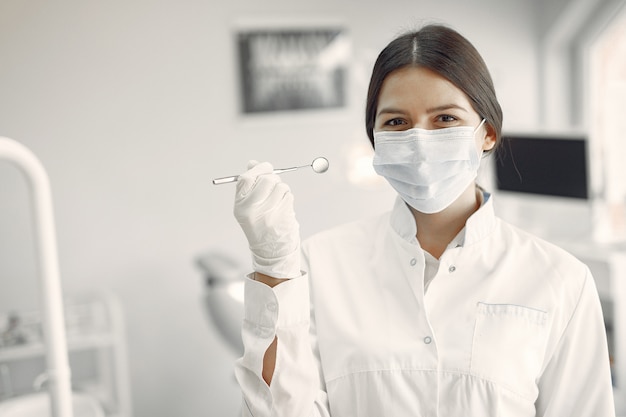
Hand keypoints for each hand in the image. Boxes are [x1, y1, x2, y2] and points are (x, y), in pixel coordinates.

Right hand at [233, 160, 300, 278]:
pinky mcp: (282, 216)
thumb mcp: (248, 207)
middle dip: (273, 178)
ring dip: (282, 190)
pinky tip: (282, 209)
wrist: (270, 251)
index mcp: (240, 205)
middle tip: (274, 186)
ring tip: (277, 202)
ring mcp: (268, 213)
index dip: (258, 169)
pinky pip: (289, 196)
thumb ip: (250, 185)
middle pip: (267, 179)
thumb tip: (253, 163)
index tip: (266, 167)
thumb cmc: (259, 224)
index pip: (246, 178)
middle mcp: (252, 209)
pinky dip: (288, 199)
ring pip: (281, 186)